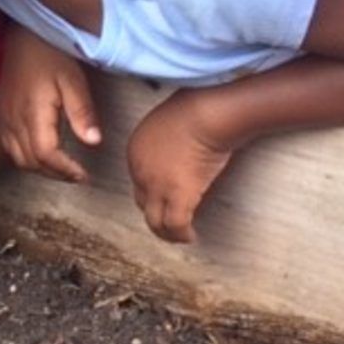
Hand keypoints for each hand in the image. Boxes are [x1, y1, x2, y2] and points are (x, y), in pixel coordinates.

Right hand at [0, 26, 100, 181]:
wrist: (23, 36)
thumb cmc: (51, 54)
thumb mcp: (74, 80)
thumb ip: (82, 113)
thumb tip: (94, 143)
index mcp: (32, 113)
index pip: (45, 155)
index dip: (65, 170)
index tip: (84, 175)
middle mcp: (13, 120)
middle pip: (30, 162)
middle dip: (55, 174)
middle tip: (77, 175)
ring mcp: (3, 118)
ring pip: (18, 158)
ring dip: (40, 169)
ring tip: (63, 168)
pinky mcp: (0, 115)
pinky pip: (9, 147)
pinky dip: (26, 158)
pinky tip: (43, 154)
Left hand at [127, 90, 234, 242]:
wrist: (207, 111)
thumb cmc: (198, 107)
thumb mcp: (173, 122)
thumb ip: (171, 138)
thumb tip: (187, 145)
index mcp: (136, 150)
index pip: (139, 181)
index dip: (154, 194)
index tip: (169, 201)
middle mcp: (139, 169)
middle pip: (143, 201)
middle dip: (157, 214)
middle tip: (172, 223)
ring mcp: (156, 184)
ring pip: (154, 220)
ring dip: (167, 232)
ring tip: (180, 236)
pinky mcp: (177, 194)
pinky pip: (175, 224)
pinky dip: (181, 234)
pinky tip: (191, 236)